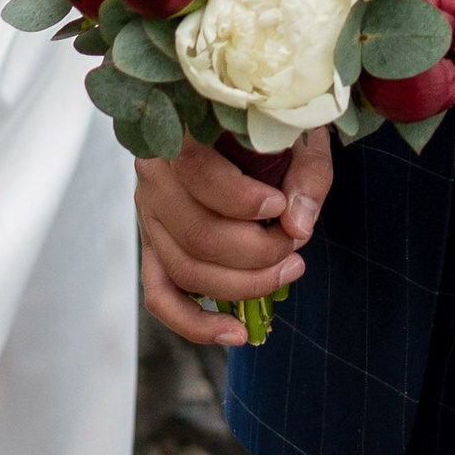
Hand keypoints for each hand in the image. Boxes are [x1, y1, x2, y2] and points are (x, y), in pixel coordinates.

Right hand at [137, 126, 333, 350]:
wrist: (251, 121)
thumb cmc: (273, 125)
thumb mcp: (299, 133)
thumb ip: (306, 173)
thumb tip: (298, 225)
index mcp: (180, 131)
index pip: (197, 174)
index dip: (242, 201)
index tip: (281, 207)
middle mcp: (152, 175)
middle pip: (196, 235)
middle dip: (257, 252)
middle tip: (297, 244)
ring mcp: (148, 215)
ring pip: (186, 269)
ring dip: (244, 284)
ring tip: (290, 269)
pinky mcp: (155, 246)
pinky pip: (162, 296)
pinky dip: (196, 323)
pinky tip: (235, 334)